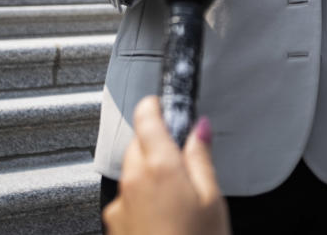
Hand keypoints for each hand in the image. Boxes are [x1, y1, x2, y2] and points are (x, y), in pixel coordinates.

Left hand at [103, 96, 228, 234]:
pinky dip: (142, 200)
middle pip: (138, 144)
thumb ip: (202, 159)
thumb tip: (200, 129)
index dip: (157, 105)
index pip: (146, 116)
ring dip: (150, 174)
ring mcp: (120, 205)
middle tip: (183, 162)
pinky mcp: (114, 224)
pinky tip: (163, 216)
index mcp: (159, 168)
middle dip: (158, 145)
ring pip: (132, 172)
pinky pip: (126, 199)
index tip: (166, 104)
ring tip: (178, 198)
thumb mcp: (212, 200)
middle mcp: (132, 182)